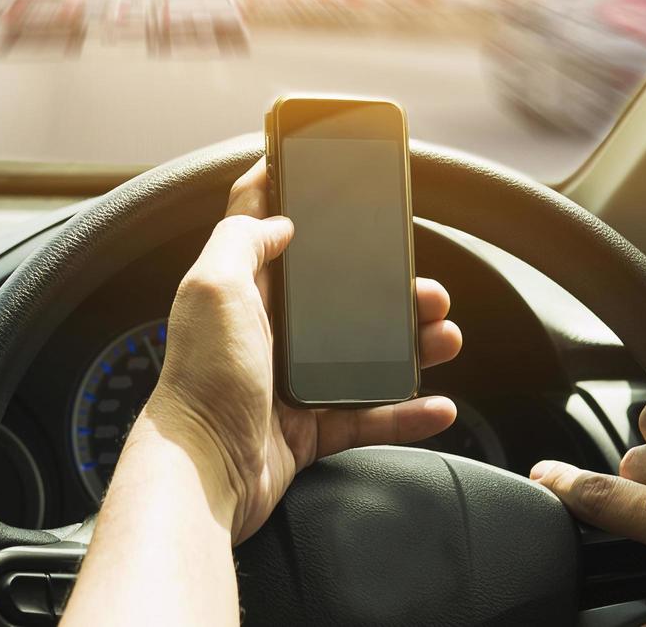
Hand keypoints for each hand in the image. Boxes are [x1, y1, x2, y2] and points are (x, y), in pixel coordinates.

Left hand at [141, 157, 462, 542]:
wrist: (204, 472)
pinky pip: (369, 416)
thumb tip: (277, 218)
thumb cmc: (201, 380)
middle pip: (337, 296)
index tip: (327, 173)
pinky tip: (436, 403)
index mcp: (242, 290)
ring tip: (443, 335)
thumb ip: (240, 239)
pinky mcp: (309, 427)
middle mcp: (267, 331)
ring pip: (365, 354)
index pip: (265, 229)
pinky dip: (406, 412)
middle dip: (388, 286)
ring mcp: (291, 380)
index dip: (290, 196)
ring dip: (411, 345)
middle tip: (424, 283)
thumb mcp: (212, 287)